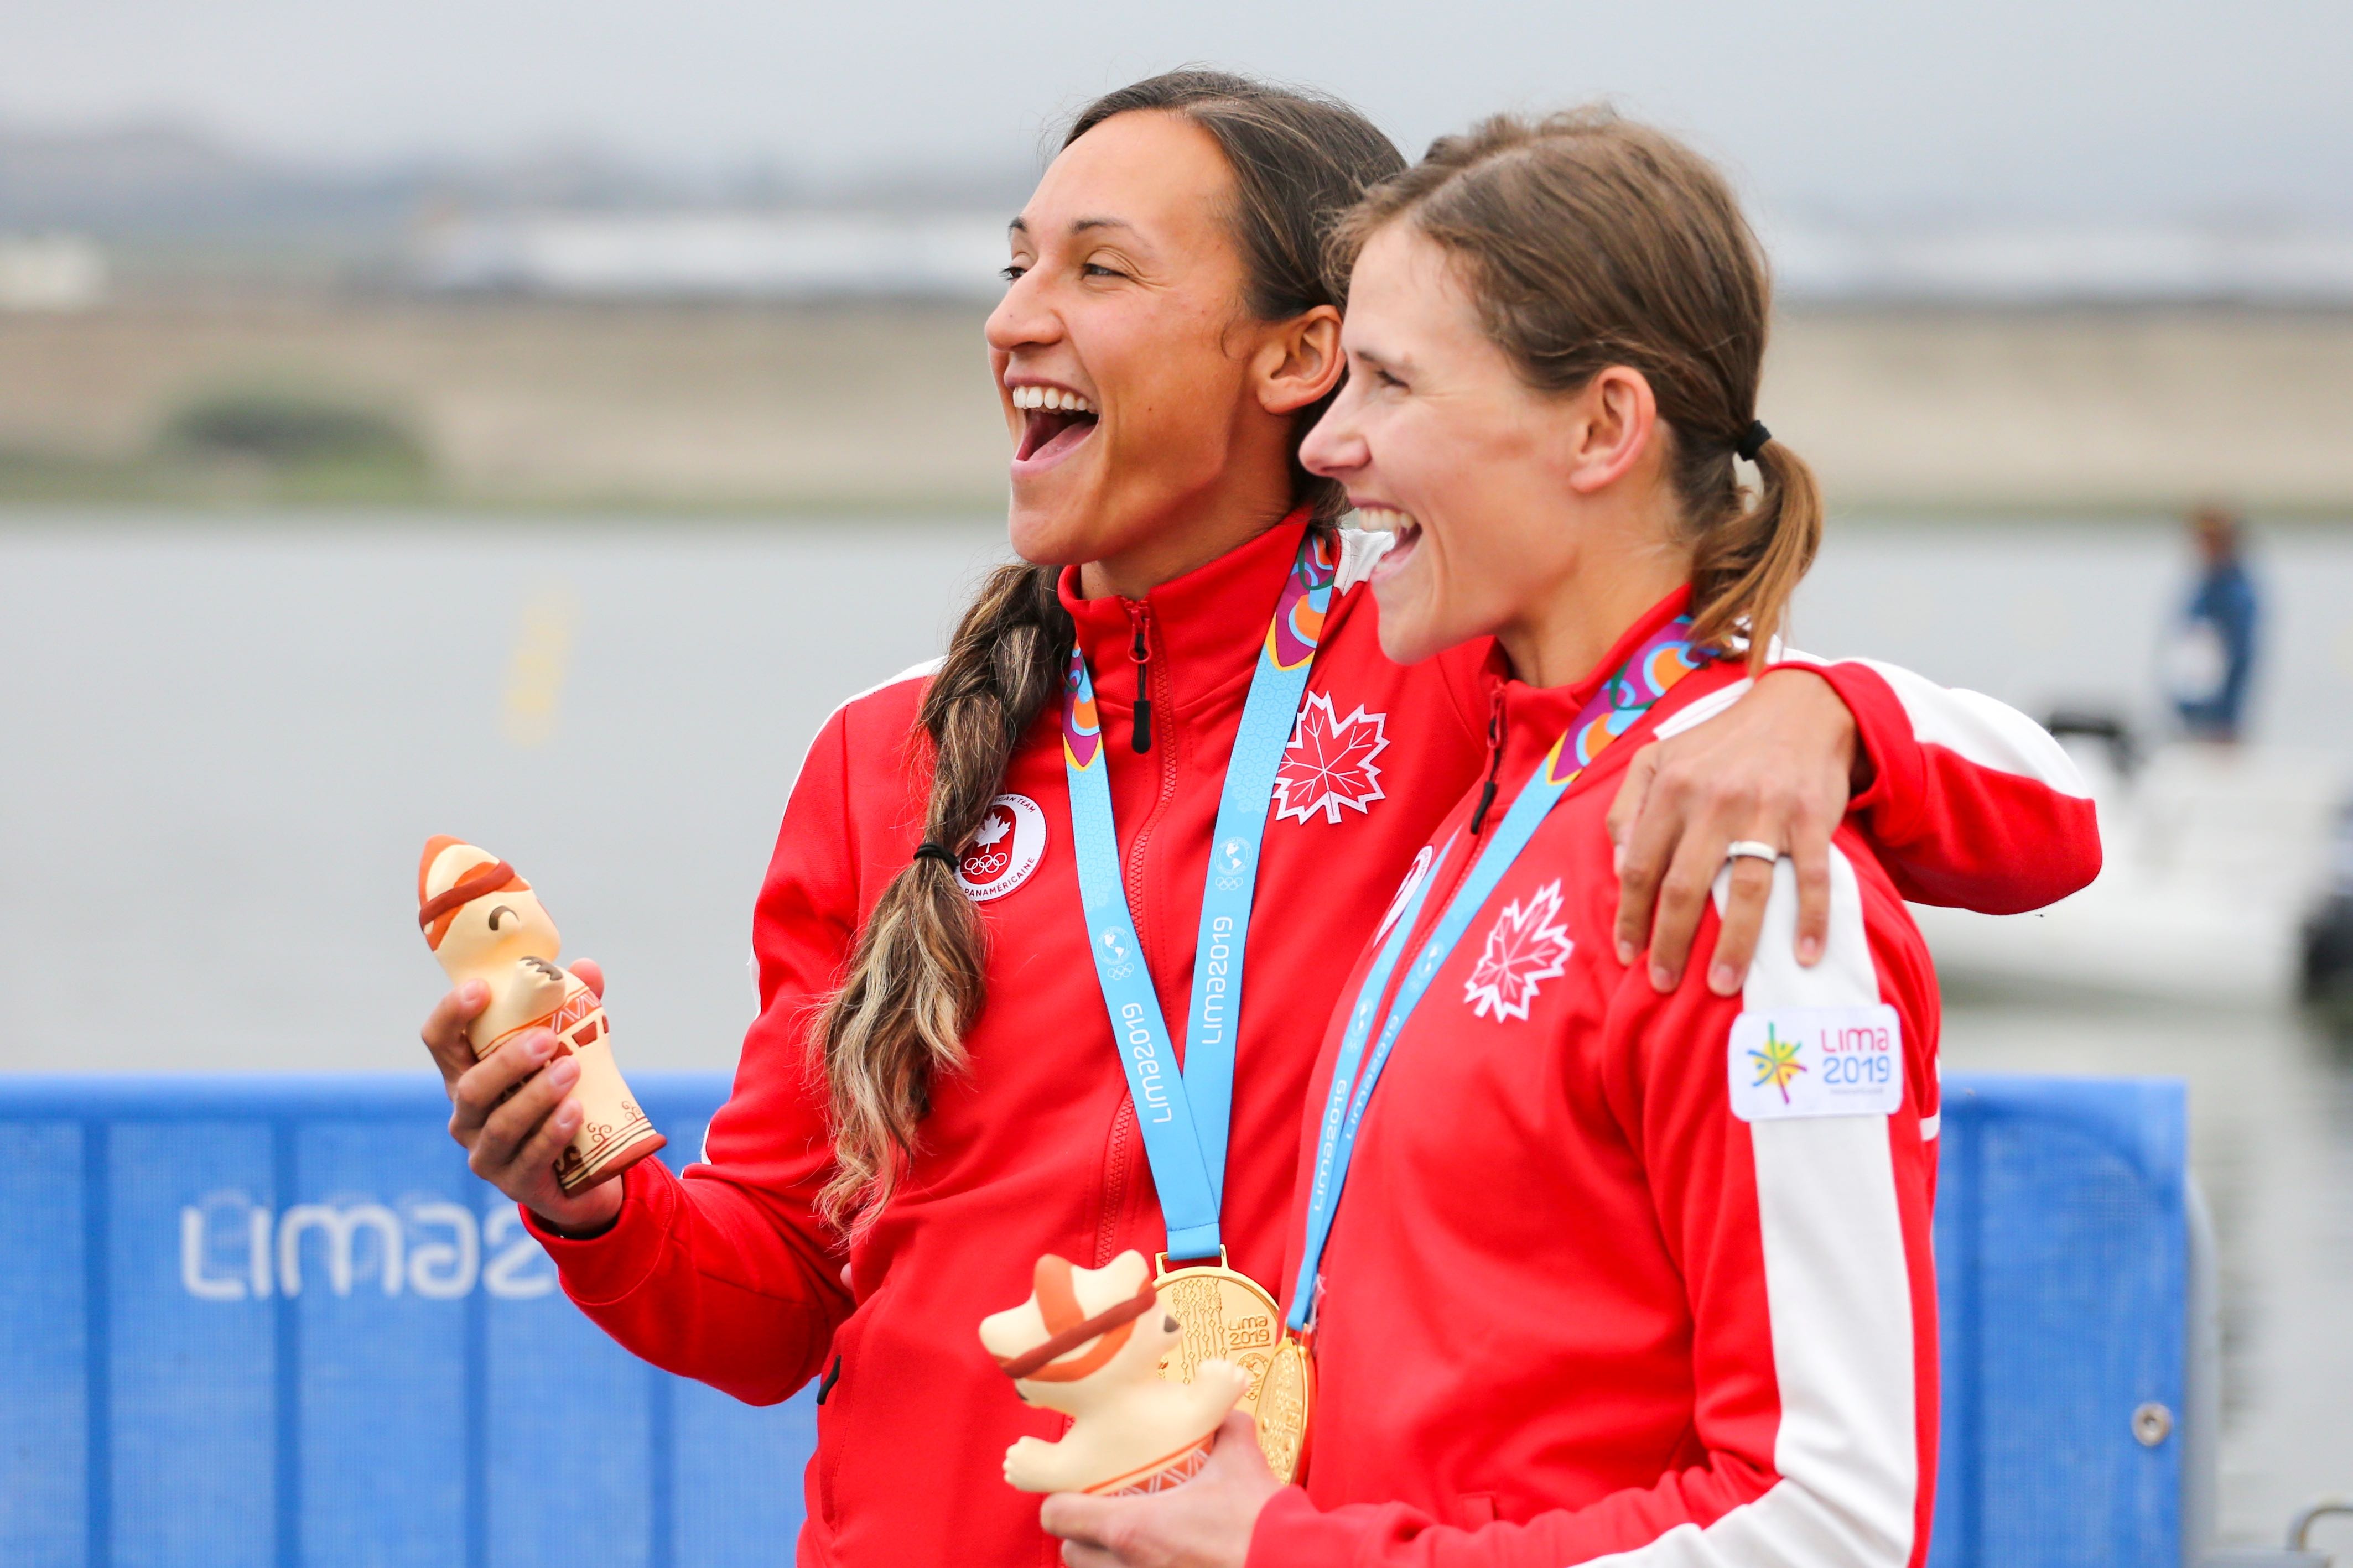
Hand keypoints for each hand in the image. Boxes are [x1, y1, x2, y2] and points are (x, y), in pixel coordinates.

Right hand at [420, 957, 623, 1234]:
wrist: (586, 1169)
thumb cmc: (566, 1095)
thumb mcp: (571, 1049)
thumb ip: (576, 1008)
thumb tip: (587, 967)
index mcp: (468, 1074)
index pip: (440, 1042)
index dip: (451, 1014)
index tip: (481, 988)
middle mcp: (467, 1114)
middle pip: (469, 1086)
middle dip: (506, 1061)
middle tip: (546, 1039)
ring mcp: (486, 1153)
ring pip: (501, 1124)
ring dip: (535, 1096)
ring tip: (570, 1071)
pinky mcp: (514, 1183)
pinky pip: (529, 1158)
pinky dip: (551, 1133)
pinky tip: (575, 1112)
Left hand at [1040, 1411, 1279, 1567]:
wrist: (1289, 1563)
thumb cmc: (1258, 1522)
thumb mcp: (1240, 1461)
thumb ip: (1226, 1428)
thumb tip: (1224, 1411)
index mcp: (1132, 1529)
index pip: (1058, 1515)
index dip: (1058, 1500)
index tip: (1072, 1491)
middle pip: (1070, 1553)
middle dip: (1080, 1534)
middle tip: (1102, 1514)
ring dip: (1102, 1559)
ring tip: (1127, 1543)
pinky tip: (1156, 1561)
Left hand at [1607, 670, 1858, 995]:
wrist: (1799, 709)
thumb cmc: (1721, 745)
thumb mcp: (1658, 760)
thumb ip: (1627, 808)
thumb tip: (1620, 867)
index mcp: (1672, 788)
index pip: (1641, 864)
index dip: (1631, 914)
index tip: (1627, 954)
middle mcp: (1714, 801)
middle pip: (1684, 886)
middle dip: (1670, 943)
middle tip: (1663, 984)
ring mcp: (1765, 811)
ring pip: (1745, 890)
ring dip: (1734, 944)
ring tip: (1720, 984)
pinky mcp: (1810, 819)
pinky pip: (1811, 878)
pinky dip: (1811, 919)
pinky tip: (1803, 954)